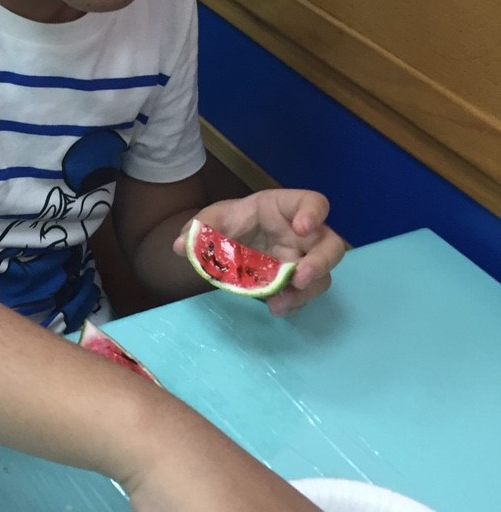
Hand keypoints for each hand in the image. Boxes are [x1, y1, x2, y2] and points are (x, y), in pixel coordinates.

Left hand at [175, 188, 345, 315]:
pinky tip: (276, 309)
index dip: (313, 213)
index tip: (301, 227)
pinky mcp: (296, 283)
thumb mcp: (212, 219)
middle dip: (321, 261)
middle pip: (331, 245)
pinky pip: (304, 296)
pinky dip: (293, 304)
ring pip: (321, 276)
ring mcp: (303, 260)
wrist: (231, 243)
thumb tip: (181, 246)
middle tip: (299, 276)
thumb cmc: (231, 222)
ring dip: (306, 292)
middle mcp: (303, 235)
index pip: (313, 202)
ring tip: (280, 303)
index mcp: (285, 209)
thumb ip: (199, 228)